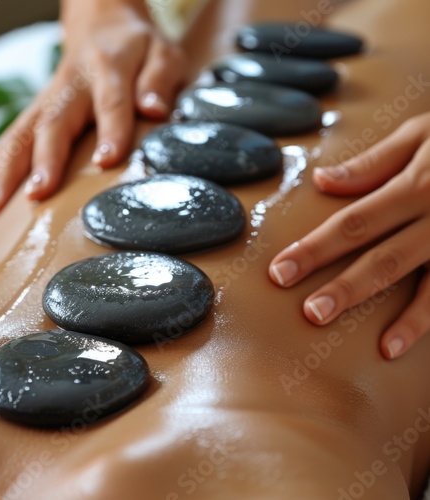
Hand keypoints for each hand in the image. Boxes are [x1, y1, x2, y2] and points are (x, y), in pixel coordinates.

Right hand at [0, 0, 185, 215]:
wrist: (103, 27)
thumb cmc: (138, 50)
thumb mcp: (162, 54)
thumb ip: (159, 80)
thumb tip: (155, 110)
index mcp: (109, 69)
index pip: (111, 103)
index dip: (111, 132)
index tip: (106, 161)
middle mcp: (72, 85)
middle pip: (54, 121)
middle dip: (45, 158)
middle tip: (37, 192)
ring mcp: (49, 99)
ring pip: (21, 132)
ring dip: (5, 170)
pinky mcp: (37, 111)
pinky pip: (13, 139)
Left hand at [269, 112, 429, 359]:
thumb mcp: (423, 134)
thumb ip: (374, 162)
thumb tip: (322, 181)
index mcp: (417, 185)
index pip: (353, 223)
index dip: (315, 248)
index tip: (280, 271)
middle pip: (383, 257)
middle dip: (343, 287)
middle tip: (309, 313)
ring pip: (426, 282)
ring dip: (397, 314)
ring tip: (367, 341)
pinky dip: (429, 319)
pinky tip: (401, 346)